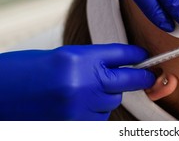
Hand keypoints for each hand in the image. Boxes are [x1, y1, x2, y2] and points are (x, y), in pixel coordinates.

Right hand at [0, 44, 154, 119]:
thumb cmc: (26, 72)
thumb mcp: (63, 57)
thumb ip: (93, 61)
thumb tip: (123, 66)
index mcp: (78, 59)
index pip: (121, 54)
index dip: (138, 56)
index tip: (146, 59)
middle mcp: (82, 84)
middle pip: (126, 81)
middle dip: (137, 78)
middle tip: (148, 76)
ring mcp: (79, 109)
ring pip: (111, 102)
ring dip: (104, 98)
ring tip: (80, 93)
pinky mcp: (74, 128)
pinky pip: (99, 120)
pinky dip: (94, 114)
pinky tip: (77, 107)